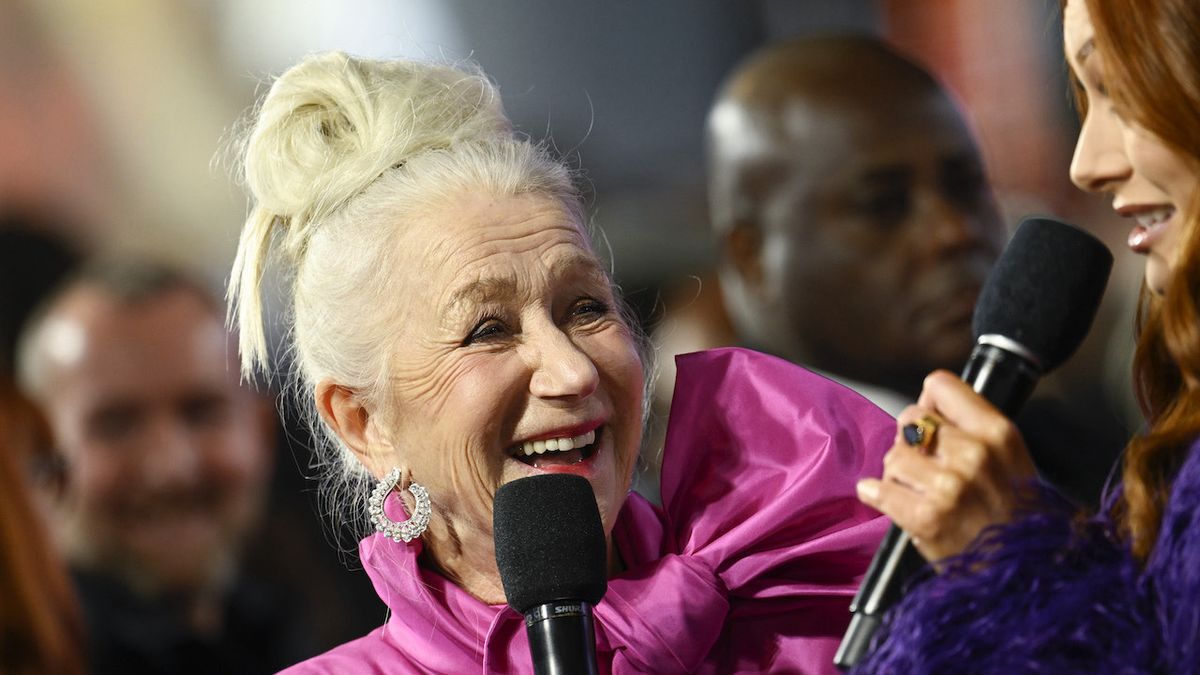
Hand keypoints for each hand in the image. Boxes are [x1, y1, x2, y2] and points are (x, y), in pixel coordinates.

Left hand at [855, 370, 1037, 562]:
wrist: (1025, 573)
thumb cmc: (1017, 516)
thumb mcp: (1010, 459)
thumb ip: (970, 429)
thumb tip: (924, 405)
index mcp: (997, 433)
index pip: (941, 385)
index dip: (930, 404)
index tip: (931, 422)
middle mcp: (973, 454)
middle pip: (910, 419)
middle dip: (911, 442)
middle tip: (924, 466)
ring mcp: (948, 486)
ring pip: (893, 456)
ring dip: (897, 474)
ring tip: (917, 492)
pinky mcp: (925, 517)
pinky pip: (877, 489)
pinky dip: (877, 495)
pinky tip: (890, 501)